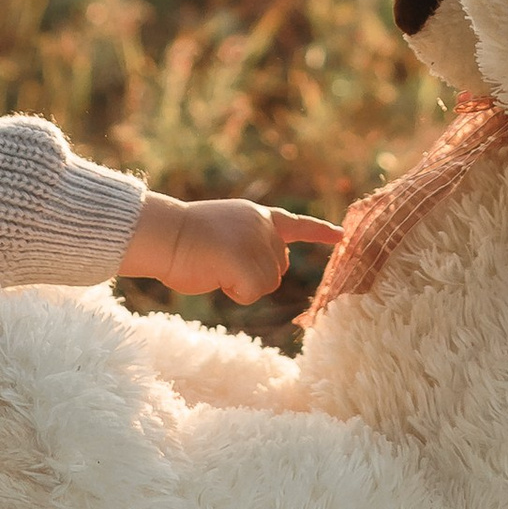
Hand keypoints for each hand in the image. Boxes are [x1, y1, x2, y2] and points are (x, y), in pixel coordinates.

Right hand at [124, 193, 343, 305]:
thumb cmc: (185, 237)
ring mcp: (259, 243)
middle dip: (252, 275)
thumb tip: (266, 270)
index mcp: (258, 216)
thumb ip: (250, 242)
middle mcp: (264, 227)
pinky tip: (216, 274)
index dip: (320, 232)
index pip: (296, 224)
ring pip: (266, 284)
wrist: (164, 233)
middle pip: (277, 269)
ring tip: (215, 264)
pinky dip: (234, 292)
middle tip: (220, 261)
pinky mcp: (250, 262)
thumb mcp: (226, 231)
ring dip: (241, 284)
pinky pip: (252, 293)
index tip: (342, 235)